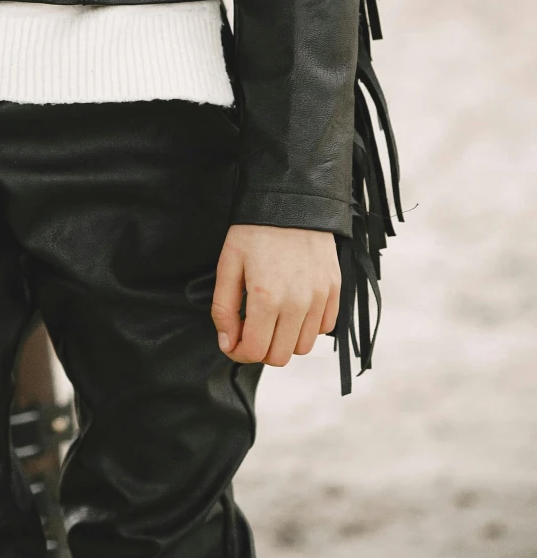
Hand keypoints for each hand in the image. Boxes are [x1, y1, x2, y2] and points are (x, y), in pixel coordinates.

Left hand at [211, 224, 340, 366]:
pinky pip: (323, 329)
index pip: (254, 350)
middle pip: (280, 357)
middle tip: (250, 330)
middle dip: (260, 349)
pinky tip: (293, 308)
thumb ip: (223, 308)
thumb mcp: (228, 263)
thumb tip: (228, 343)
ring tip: (272, 318)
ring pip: (303, 347)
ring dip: (284, 340)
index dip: (239, 352)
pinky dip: (307, 327)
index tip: (233, 342)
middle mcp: (297, 303)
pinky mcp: (334, 291)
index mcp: (265, 297)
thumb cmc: (256, 230)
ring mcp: (319, 299)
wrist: (292, 201)